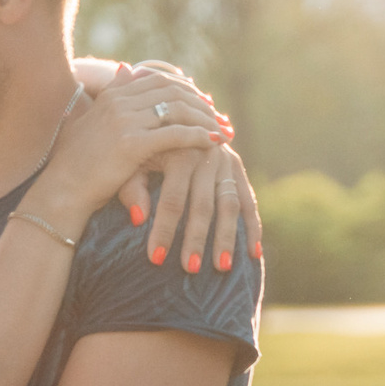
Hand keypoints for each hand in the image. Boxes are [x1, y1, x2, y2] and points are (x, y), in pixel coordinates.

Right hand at [33, 71, 225, 231]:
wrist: (62, 190)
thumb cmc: (76, 163)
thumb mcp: (91, 120)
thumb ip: (111, 94)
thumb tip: (125, 67)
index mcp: (112, 95)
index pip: (159, 80)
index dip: (186, 89)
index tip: (205, 102)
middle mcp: (119, 101)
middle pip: (173, 91)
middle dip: (201, 103)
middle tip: (221, 117)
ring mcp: (125, 120)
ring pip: (178, 110)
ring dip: (206, 119)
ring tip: (223, 131)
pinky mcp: (131, 143)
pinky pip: (175, 134)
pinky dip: (199, 136)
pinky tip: (214, 142)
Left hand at [139, 140, 260, 273]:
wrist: (168, 117)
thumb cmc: (141, 149)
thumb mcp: (131, 163)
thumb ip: (131, 189)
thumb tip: (137, 219)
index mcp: (178, 150)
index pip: (172, 198)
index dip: (163, 230)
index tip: (155, 259)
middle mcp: (206, 154)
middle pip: (203, 204)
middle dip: (196, 239)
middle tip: (190, 268)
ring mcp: (226, 161)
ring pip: (229, 204)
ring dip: (227, 237)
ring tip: (222, 267)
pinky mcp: (238, 167)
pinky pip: (248, 200)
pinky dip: (252, 227)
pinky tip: (253, 254)